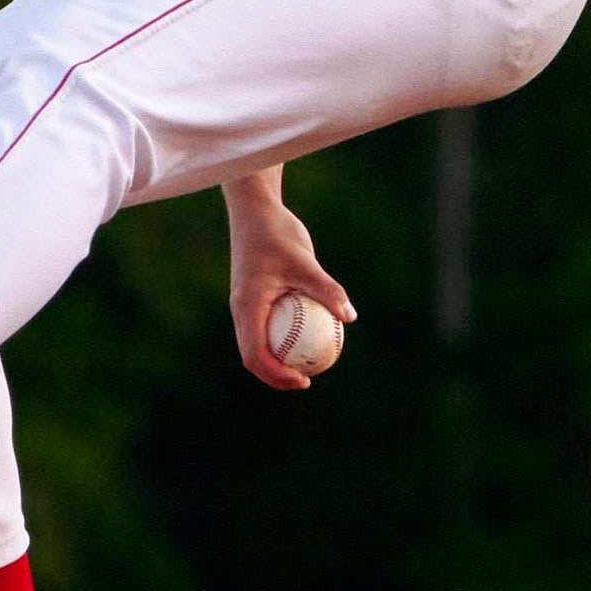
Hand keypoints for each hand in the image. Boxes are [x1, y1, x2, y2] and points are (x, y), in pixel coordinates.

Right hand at [226, 193, 354, 389]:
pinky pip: (265, 327)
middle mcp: (240, 309)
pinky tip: (309, 336)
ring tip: (309, 365)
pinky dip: (283, 339)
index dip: (277, 375)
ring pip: (257, 343)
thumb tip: (349, 316)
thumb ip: (326, 289)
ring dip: (279, 360)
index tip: (304, 380)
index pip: (255, 354)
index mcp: (246, 306)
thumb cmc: (278, 233)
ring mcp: (244, 304)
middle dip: (277, 375)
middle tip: (307, 380)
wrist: (255, 210)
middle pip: (252, 356)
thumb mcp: (305, 262)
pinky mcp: (253, 298)